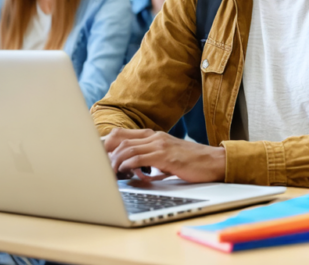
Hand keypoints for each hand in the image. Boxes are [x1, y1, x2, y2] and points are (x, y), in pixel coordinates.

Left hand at [103, 128, 225, 183]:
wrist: (214, 162)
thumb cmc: (191, 162)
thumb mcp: (167, 157)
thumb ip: (149, 159)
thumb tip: (131, 170)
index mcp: (154, 135)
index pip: (121, 134)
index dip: (104, 144)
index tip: (94, 157)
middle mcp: (155, 136)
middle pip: (118, 138)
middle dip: (103, 153)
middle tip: (96, 167)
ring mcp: (160, 144)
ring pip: (126, 148)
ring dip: (114, 162)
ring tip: (109, 174)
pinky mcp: (165, 156)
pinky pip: (138, 158)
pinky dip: (127, 166)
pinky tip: (125, 173)